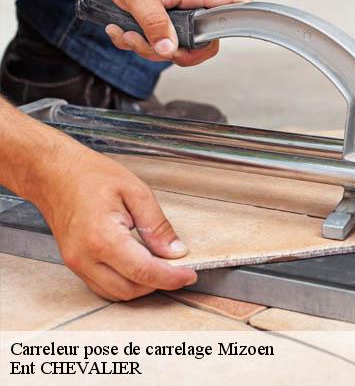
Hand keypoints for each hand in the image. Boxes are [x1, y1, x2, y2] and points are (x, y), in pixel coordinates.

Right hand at [32, 139, 196, 300]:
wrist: (53, 173)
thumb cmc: (88, 175)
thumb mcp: (135, 191)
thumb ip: (157, 225)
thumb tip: (175, 250)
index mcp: (103, 238)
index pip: (144, 272)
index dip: (171, 277)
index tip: (188, 275)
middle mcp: (85, 257)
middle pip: (130, 289)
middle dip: (158, 284)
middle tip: (178, 269)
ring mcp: (77, 263)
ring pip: (116, 293)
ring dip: (141, 286)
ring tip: (160, 267)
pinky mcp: (75, 263)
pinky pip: (103, 285)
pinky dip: (124, 283)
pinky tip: (138, 267)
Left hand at [102, 0, 249, 65]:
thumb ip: (153, 21)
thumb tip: (168, 49)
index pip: (230, 4)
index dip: (242, 18)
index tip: (245, 28)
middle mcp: (192, 10)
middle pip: (201, 46)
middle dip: (171, 53)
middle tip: (148, 43)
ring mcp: (180, 21)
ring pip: (175, 51)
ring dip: (146, 48)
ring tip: (127, 31)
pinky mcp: (166, 27)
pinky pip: (159, 48)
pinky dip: (138, 45)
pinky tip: (125, 30)